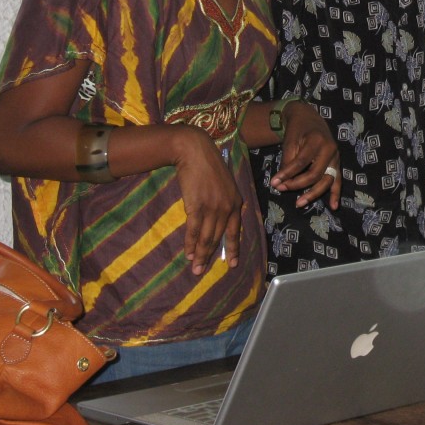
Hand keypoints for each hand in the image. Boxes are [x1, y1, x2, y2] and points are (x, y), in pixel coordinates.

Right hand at [171, 125, 244, 275]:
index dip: (232, 248)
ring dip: (200, 254)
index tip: (232, 263)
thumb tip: (219, 221)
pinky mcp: (197, 206)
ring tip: (195, 268)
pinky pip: (194, 230)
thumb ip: (224, 202)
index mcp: (235, 202)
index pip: (235, 230)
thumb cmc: (208, 167)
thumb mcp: (224, 185)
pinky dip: (191, 243)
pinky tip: (189, 253)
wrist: (196, 152)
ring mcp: (212, 207)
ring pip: (207, 237)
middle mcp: (227, 207)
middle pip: (219, 237)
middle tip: (203, 272)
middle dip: (211, 255)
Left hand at [270, 101, 340, 209]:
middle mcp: (330, 149)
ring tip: (299, 204)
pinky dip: (336, 193)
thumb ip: (288, 161)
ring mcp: (336, 157)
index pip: (301, 162)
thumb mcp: (290, 141)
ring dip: (313, 194)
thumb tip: (282, 182)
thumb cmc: (297, 130)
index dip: (287, 174)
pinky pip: (338, 181)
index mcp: (316, 140)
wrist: (309, 118)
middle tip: (281, 189)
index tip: (274, 183)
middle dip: (297, 184)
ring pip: (326, 180)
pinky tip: (333, 206)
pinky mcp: (337, 164)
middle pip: (314, 174)